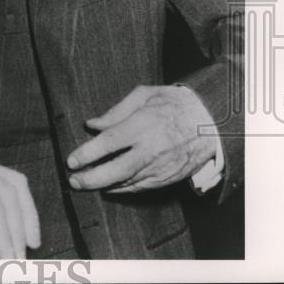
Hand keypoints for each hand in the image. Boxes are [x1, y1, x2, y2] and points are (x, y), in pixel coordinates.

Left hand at [66, 85, 216, 193]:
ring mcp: (160, 167)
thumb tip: (92, 125)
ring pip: (127, 183)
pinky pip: (141, 187)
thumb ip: (116, 111)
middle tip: (73, 181)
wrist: (212, 123)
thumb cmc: (174, 104)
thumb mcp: (145, 95)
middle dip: (91, 178)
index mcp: (143, 125)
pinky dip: (123, 189)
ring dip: (104, 185)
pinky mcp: (168, 178)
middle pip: (115, 170)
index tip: (71, 161)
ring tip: (85, 184)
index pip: (109, 142)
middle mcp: (151, 150)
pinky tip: (109, 187)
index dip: (87, 153)